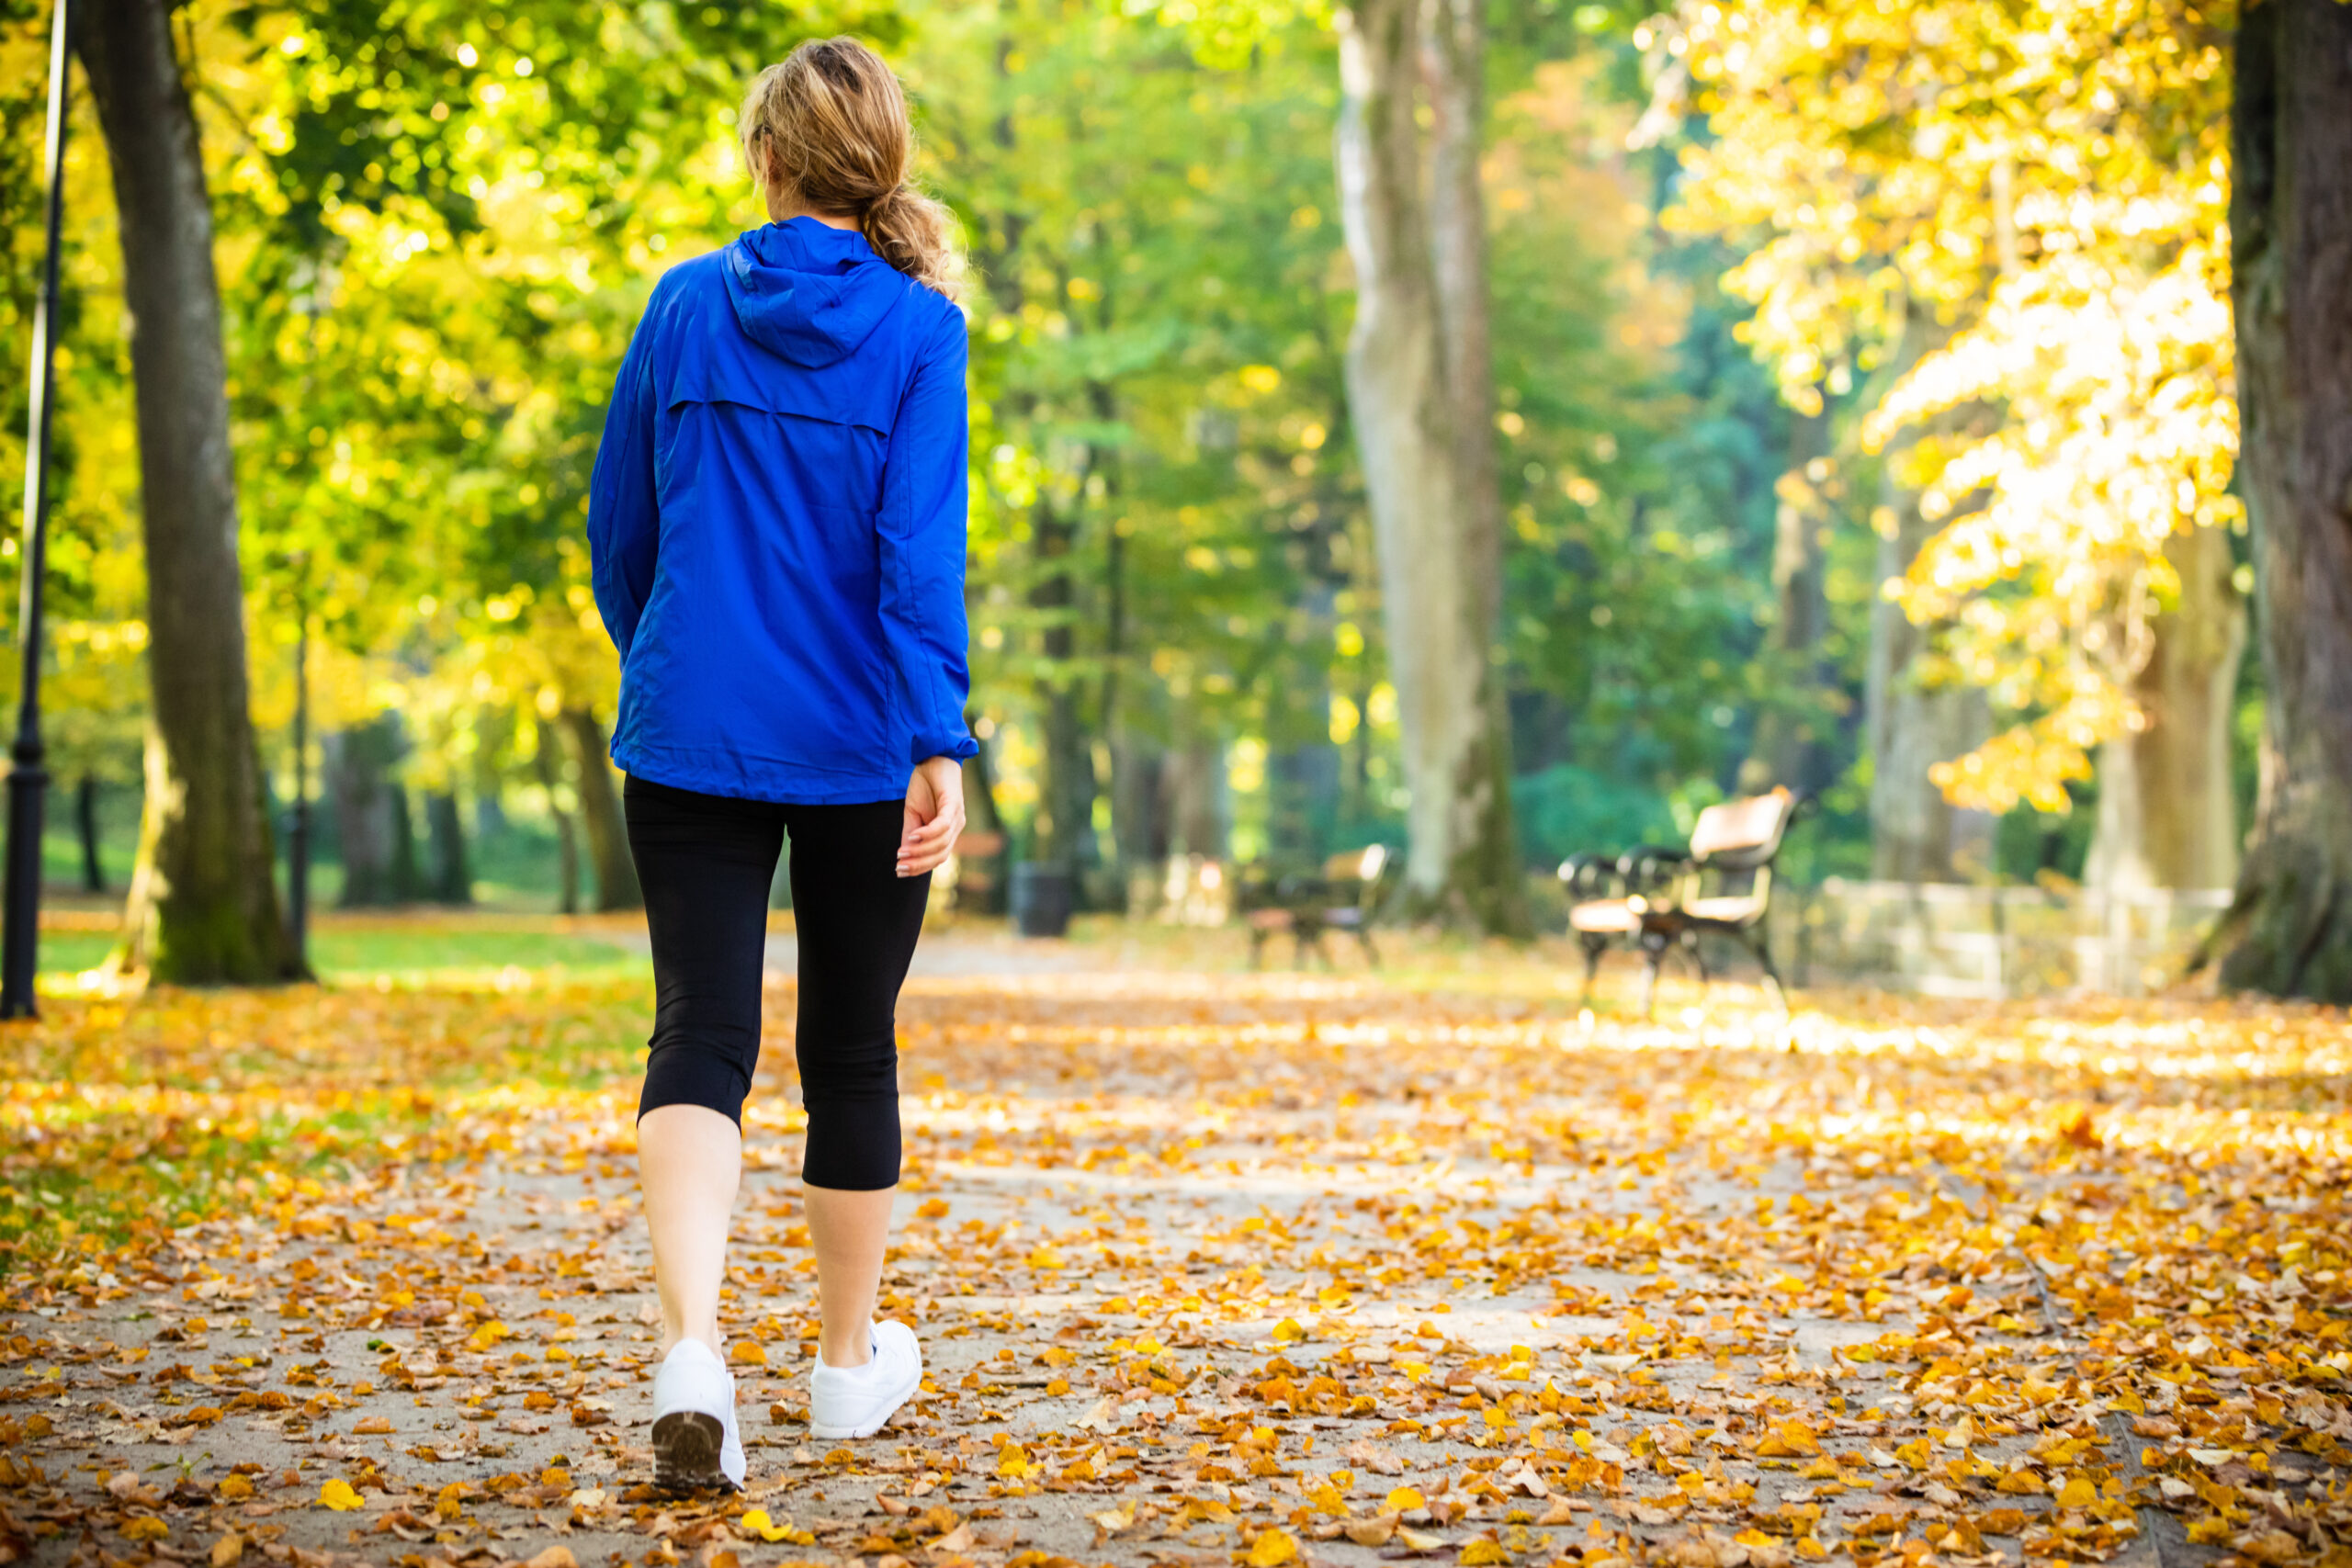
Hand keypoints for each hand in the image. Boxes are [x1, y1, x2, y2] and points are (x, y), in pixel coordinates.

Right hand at [898, 755, 966, 877]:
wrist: (933, 756)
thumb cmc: (924, 785)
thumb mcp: (913, 812)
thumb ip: (910, 833)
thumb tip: (903, 854)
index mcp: (948, 831)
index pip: (937, 857)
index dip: (919, 867)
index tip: (899, 872)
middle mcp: (956, 826)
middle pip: (941, 855)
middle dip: (919, 864)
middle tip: (899, 867)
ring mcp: (957, 816)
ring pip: (942, 843)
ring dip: (920, 851)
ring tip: (902, 853)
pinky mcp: (953, 804)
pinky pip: (942, 825)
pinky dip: (928, 833)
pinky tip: (913, 836)